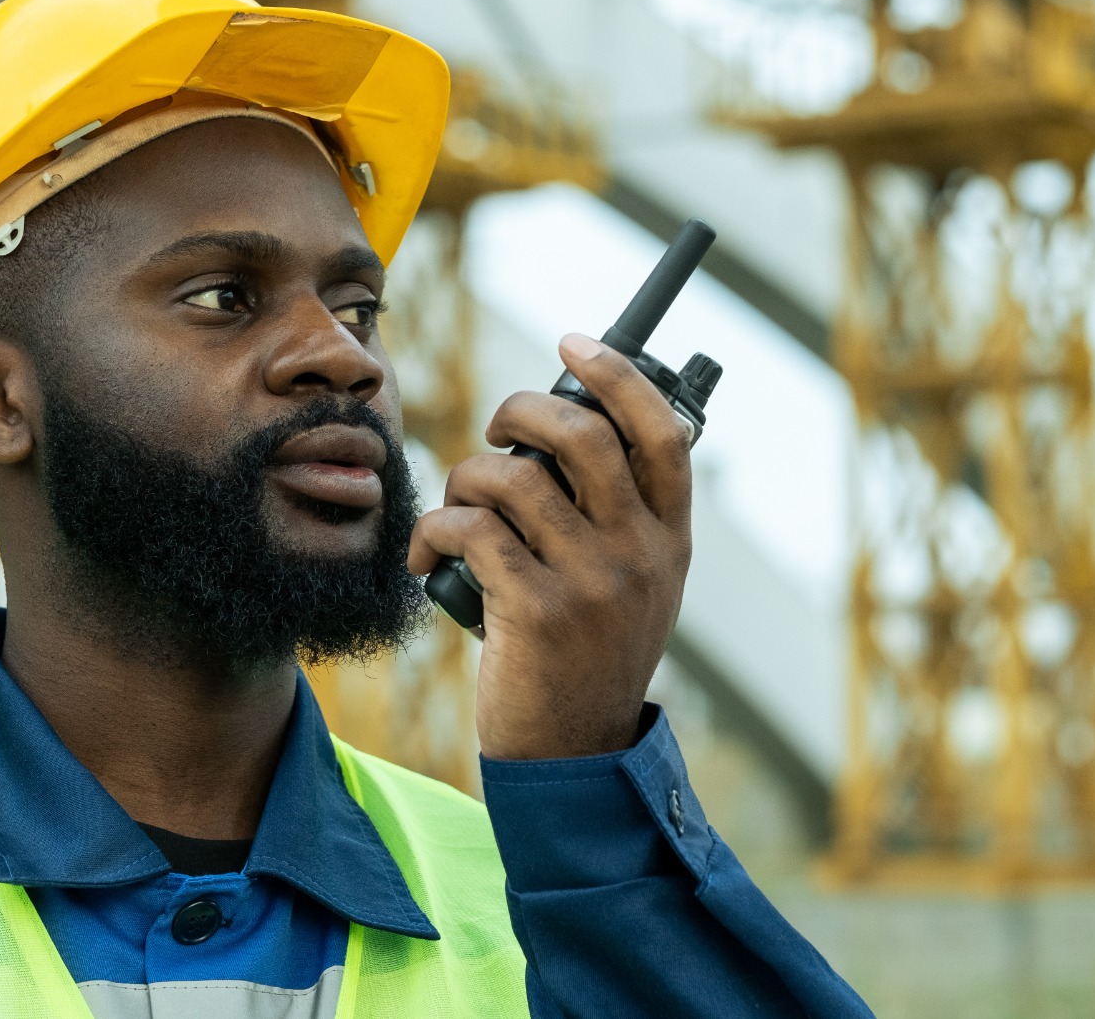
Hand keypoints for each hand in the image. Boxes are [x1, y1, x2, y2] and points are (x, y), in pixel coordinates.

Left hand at [408, 332, 693, 760]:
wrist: (574, 751)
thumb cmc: (588, 656)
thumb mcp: (636, 587)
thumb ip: (619, 519)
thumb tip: (562, 432)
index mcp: (669, 539)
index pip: (662, 432)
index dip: (617, 375)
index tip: (574, 343)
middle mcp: (640, 553)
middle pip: (582, 434)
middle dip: (520, 409)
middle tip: (493, 427)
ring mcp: (591, 582)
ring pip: (512, 478)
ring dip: (465, 480)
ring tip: (456, 509)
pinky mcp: (533, 610)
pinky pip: (469, 530)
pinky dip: (433, 532)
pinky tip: (426, 557)